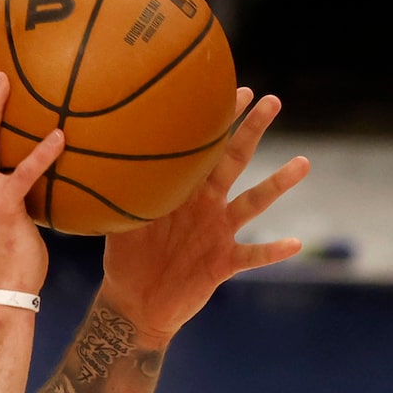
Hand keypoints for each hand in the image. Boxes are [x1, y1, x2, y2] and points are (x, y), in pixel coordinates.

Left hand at [100, 91, 308, 338]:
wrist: (135, 304)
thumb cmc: (127, 259)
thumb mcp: (118, 220)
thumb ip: (117, 191)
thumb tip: (89, 154)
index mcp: (183, 191)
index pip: (203, 148)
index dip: (219, 120)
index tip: (237, 88)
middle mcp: (207, 205)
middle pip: (235, 161)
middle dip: (253, 131)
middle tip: (274, 101)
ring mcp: (219, 233)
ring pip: (253, 203)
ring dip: (278, 184)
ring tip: (303, 163)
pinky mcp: (223, 263)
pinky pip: (253, 255)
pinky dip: (273, 250)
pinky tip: (294, 243)